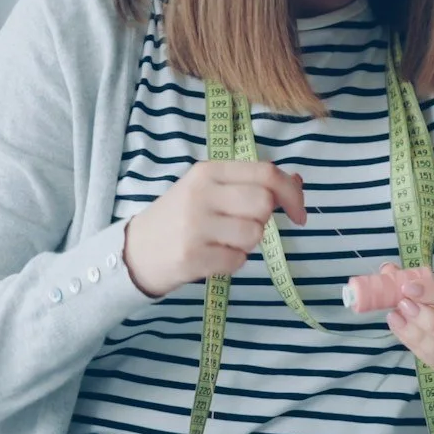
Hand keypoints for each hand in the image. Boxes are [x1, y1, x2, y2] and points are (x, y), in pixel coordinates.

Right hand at [121, 160, 306, 297]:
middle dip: (262, 221)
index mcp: (207, 171)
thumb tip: (297, 183)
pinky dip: (232, 262)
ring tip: (222, 241)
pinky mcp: (193, 257)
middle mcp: (201, 194)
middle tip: (243, 226)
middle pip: (263, 204)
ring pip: (254, 235)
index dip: (291, 193)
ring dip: (247, 244)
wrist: (135, 250)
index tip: (298, 212)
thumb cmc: (179, 217)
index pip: (265, 173)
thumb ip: (247, 184)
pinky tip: (212, 256)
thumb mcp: (207, 189)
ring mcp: (195, 226)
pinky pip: (238, 260)